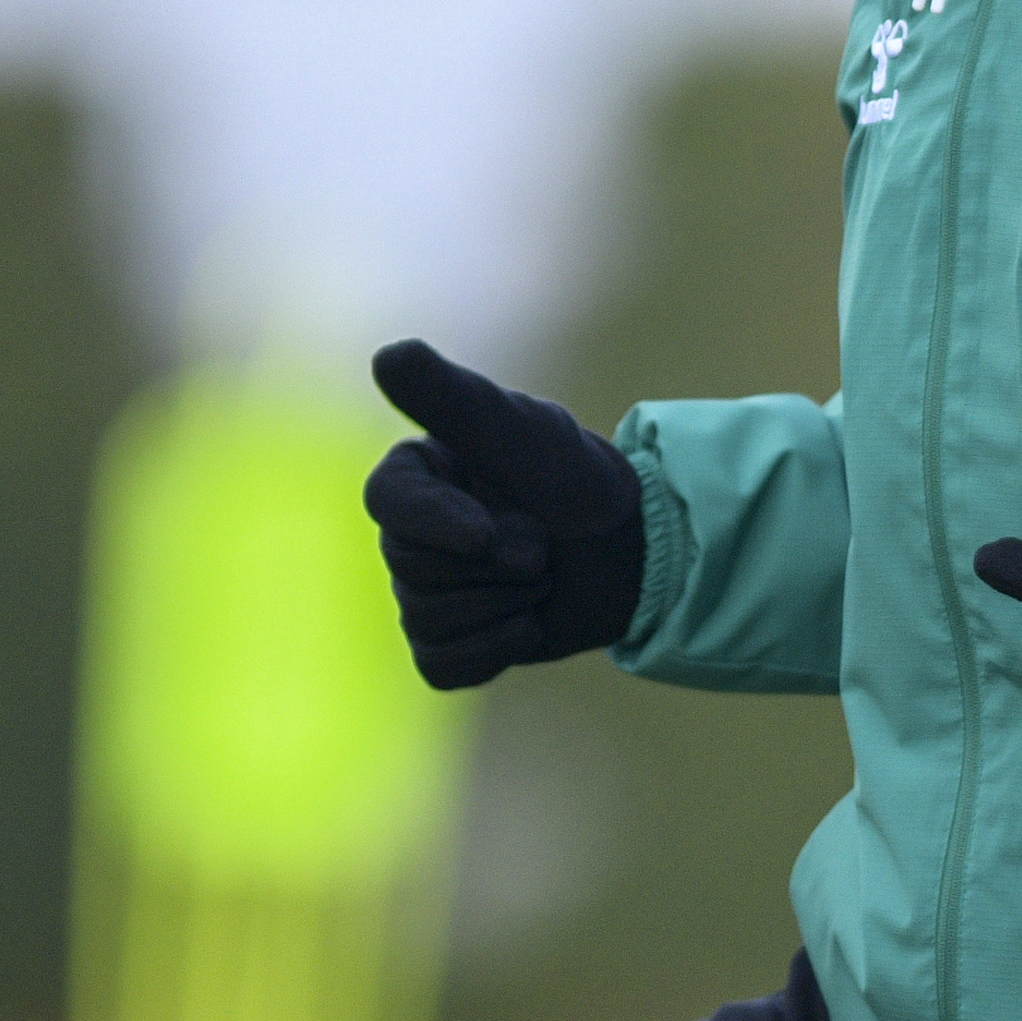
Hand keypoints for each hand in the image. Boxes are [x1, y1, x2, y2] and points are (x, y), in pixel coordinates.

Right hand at [364, 339, 644, 688]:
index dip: (437, 523)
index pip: (388, 503)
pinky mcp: (449, 644)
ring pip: (431, 620)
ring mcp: (424, 592)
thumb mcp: (521, 430)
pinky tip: (529, 622)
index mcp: (417, 475)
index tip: (485, 531)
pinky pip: (444, 666)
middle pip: (414, 571)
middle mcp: (409, 533)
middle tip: (544, 544)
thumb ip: (454, 397)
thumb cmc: (578, 478)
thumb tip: (388, 355)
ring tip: (542, 574)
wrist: (633, 549)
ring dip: (507, 602)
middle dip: (498, 563)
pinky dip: (497, 648)